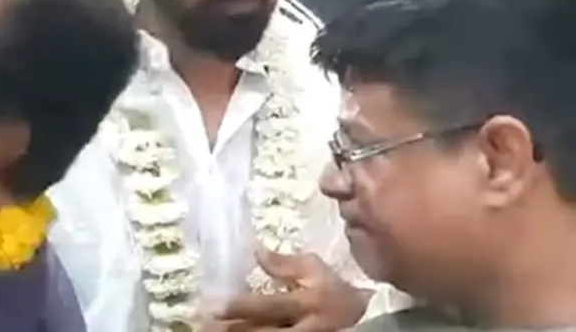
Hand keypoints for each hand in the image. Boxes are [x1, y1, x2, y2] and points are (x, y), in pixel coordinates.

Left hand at [217, 248, 367, 331]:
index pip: (267, 307)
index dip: (239, 307)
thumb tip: (255, 250)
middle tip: (205, 325)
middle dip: (231, 329)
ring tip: (212, 330)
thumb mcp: (316, 271)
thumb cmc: (338, 292)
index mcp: (305, 303)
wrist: (370, 323)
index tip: (212, 305)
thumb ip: (285, 263)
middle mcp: (301, 329)